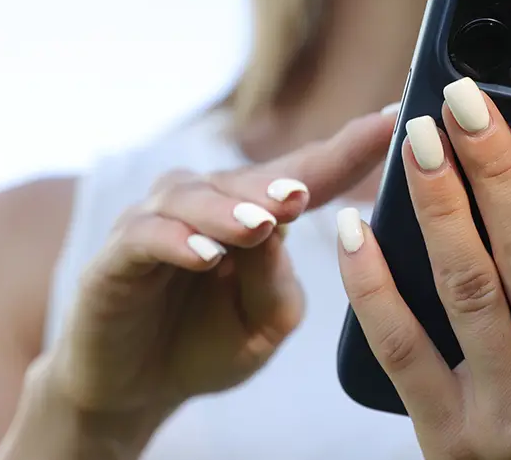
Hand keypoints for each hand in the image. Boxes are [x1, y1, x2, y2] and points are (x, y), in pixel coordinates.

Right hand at [38, 110, 396, 424]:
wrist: (132, 391)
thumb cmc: (206, 346)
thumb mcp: (264, 324)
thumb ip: (276, 281)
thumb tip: (278, 226)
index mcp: (257, 214)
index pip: (311, 173)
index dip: (351, 147)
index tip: (394, 119)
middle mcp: (210, 203)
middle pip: (255, 176)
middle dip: (289, 178)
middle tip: (308, 192)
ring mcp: (159, 221)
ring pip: (198, 196)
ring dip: (232, 208)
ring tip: (261, 224)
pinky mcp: (116, 253)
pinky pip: (148, 235)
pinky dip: (177, 241)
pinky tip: (205, 256)